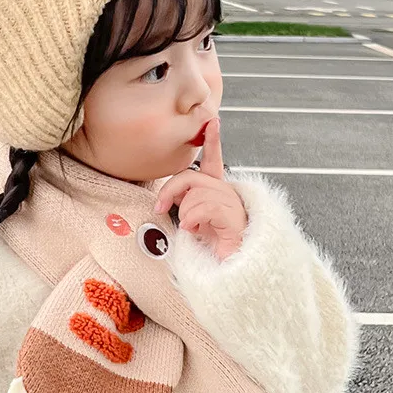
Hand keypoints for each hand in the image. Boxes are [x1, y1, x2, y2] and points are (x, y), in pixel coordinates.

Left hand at [154, 118, 246, 259]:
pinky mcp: (234, 219)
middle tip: (159, 207)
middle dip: (170, 190)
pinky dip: (192, 220)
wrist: (231, 271)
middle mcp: (227, 194)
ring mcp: (233, 206)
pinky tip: (195, 230)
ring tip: (191, 228)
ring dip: (185, 213)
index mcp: (217, 192)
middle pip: (191, 176)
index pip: (213, 161)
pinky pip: (204, 208)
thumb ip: (184, 202)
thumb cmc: (211, 248)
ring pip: (195, 194)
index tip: (212, 121)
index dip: (212, 141)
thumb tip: (168, 197)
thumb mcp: (192, 220)